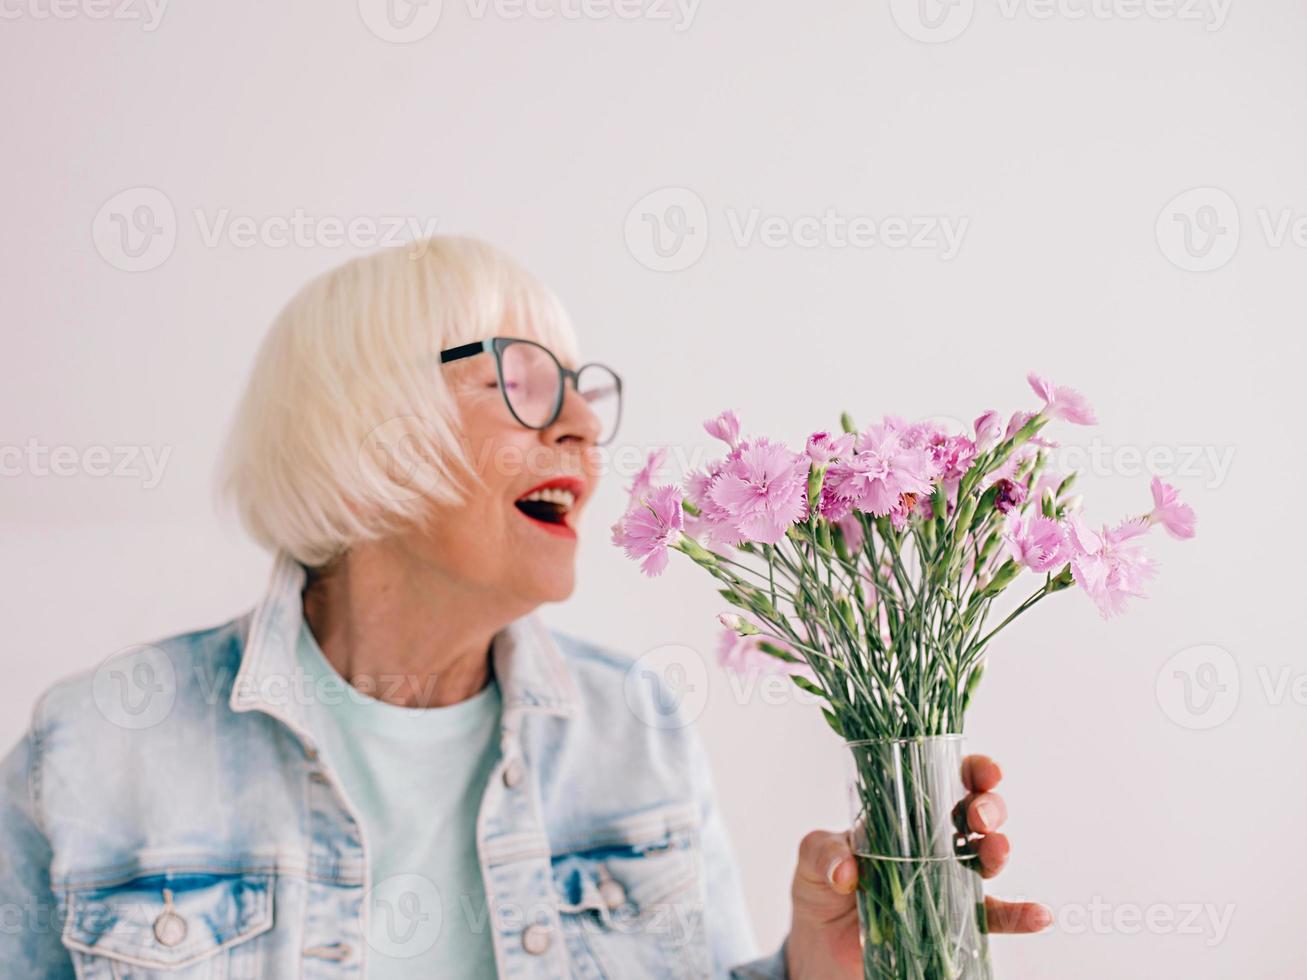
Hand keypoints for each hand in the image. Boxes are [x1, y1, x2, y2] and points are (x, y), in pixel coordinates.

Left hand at [784, 754, 1050, 978]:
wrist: (822, 947)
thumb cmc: (819, 890)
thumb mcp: (810, 862)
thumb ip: (822, 854)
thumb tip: (846, 869)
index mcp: (901, 815)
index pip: (942, 780)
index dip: (969, 770)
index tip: (983, 770)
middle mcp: (931, 843)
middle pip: (972, 814)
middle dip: (987, 807)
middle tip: (979, 818)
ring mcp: (946, 881)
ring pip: (986, 858)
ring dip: (999, 851)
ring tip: (997, 851)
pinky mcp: (953, 922)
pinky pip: (993, 917)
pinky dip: (1019, 916)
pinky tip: (1037, 915)